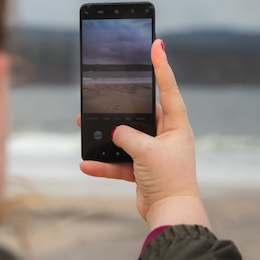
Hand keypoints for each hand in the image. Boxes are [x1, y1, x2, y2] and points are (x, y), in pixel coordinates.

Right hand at [77, 39, 209, 229]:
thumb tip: (115, 132)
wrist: (170, 215)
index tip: (156, 45)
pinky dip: (103, 164)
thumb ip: (129, 136)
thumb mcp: (147, 152)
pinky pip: (119, 162)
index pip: (168, 89)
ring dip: (105, 137)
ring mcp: (152, 153)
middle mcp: (165, 136)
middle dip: (118, 109)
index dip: (162, 67)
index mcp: (176, 126)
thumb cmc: (168, 180)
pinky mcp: (141, 170)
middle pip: (139, 114)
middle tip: (102, 95)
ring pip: (124, 138)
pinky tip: (86, 165)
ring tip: (83, 126)